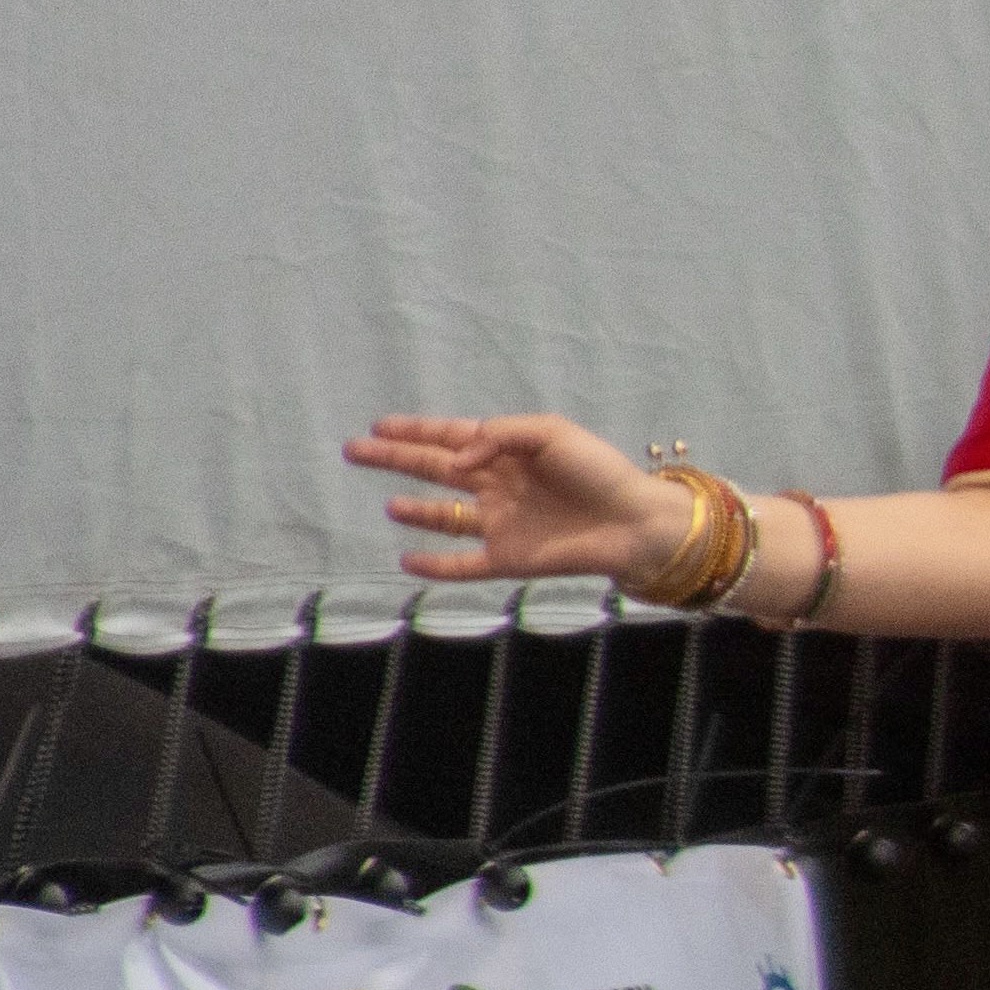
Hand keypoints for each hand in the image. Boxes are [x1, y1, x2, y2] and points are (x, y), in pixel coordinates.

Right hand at [352, 414, 683, 586]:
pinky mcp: (510, 558)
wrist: (635, 521)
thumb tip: (457, 462)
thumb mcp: (551, 433)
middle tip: (354, 451)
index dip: (416, 431)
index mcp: (508, 452)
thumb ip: (499, 437)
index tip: (379, 425)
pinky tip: (407, 561)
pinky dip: (436, 565)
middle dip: (396, 459)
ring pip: (446, 517)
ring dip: (417, 511)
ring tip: (391, 505)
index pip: (452, 437)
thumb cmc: (599, 470)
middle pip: (436, 470)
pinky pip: (464, 564)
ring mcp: (502, 523)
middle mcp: (498, 486)